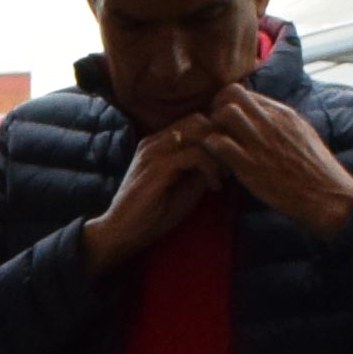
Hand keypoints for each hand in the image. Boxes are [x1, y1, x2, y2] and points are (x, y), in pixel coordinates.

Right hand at [78, 123, 217, 272]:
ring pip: (198, 132)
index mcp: (159, 143)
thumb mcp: (185, 187)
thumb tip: (229, 156)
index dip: (216, 137)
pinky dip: (211, 168)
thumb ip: (203, 168)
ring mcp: (154, 151)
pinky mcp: (157, 167)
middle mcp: (155, 140)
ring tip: (221, 178)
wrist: (123, 233)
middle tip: (229, 166)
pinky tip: (214, 187)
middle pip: (198, 120)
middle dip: (220, 141)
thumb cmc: (153, 214)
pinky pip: (194, 154)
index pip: (195, 121)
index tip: (228, 162)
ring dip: (217, 153)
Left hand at [179, 84, 352, 236]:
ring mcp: (260, 142)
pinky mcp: (250, 165)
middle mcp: (270, 122)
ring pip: (223, 113)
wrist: (327, 195)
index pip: (246, 92)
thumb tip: (267, 117)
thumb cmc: (315, 170)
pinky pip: (218, 144)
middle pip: (231, 93)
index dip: (230, 104)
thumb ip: (282, 122)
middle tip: (217, 129)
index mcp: (283, 113)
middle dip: (216, 107)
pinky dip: (211, 150)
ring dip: (213, 127)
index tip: (228, 122)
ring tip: (217, 147)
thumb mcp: (303, 134)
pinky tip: (219, 164)